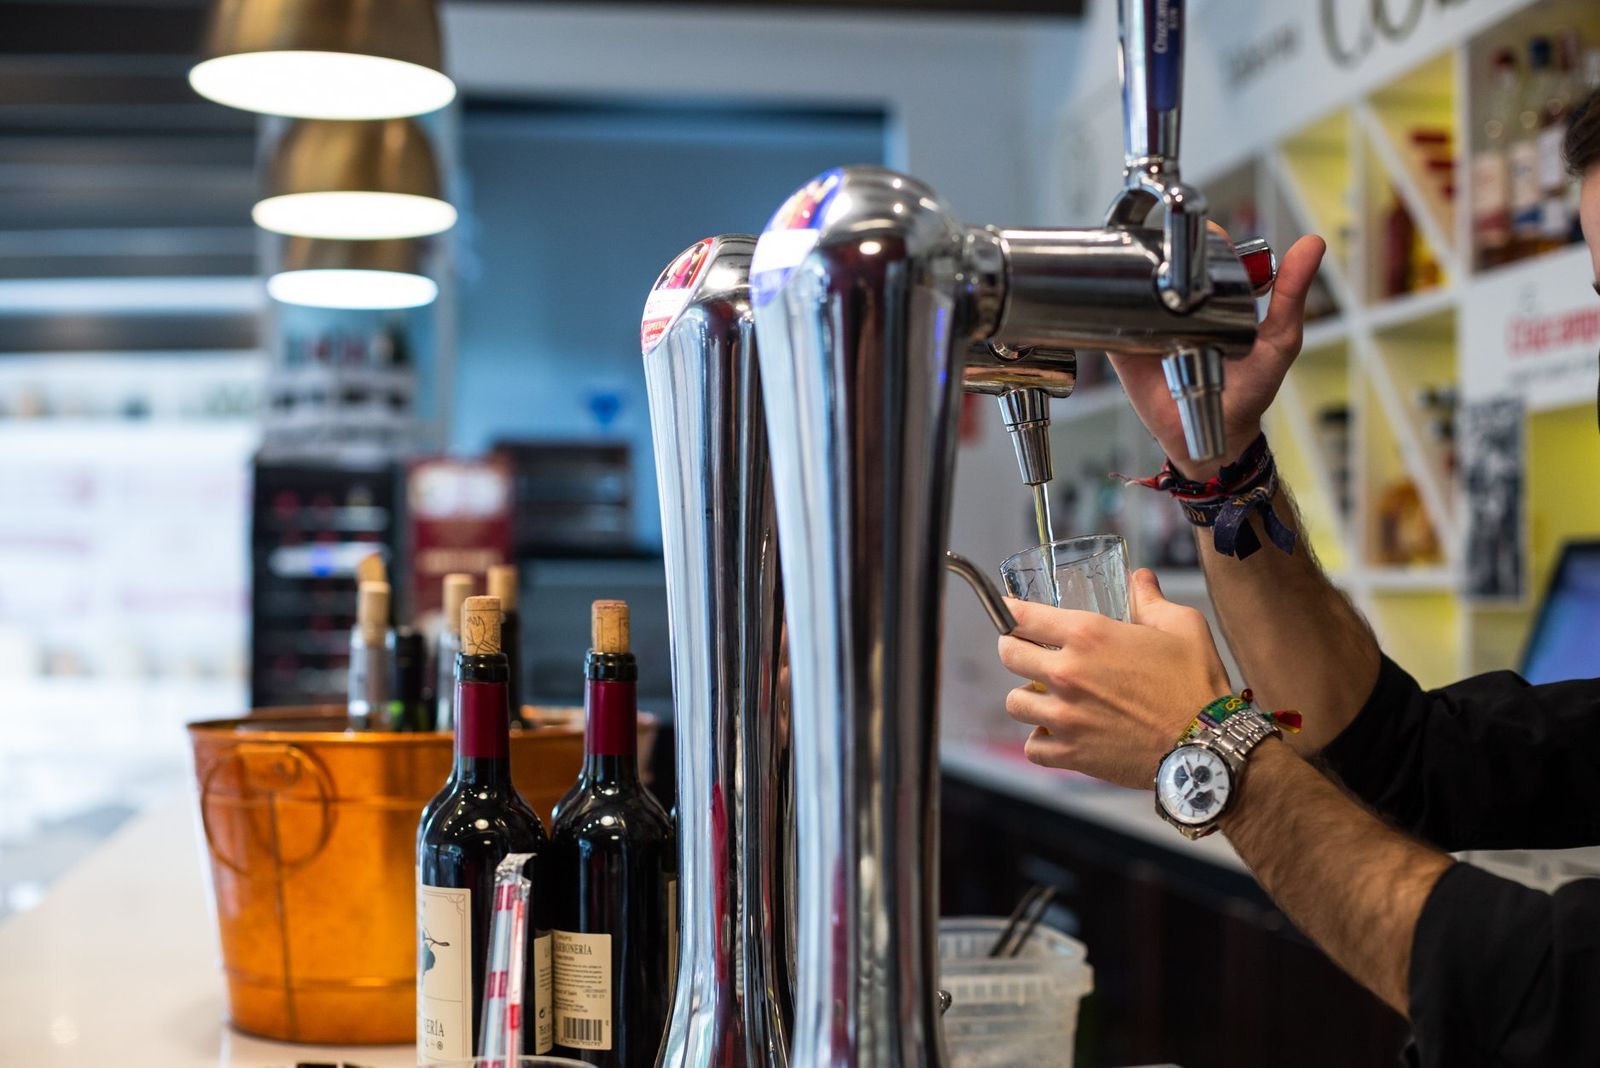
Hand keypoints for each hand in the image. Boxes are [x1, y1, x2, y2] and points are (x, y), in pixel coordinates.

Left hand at [996, 569, 1232, 789]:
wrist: (1207, 744)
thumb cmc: (1195, 684)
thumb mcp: (1181, 626)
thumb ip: (1150, 599)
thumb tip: (1139, 578)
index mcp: (1088, 636)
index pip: (1023, 617)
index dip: (1011, 612)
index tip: (1008, 611)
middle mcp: (1068, 673)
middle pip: (1009, 655)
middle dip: (1015, 649)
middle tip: (1028, 652)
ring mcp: (1065, 716)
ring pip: (1015, 702)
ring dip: (1028, 697)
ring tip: (1046, 696)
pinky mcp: (1071, 753)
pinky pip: (1032, 747)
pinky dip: (1041, 742)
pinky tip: (1056, 733)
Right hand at [1108, 232, 1326, 480]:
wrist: (1213, 436)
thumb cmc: (1250, 388)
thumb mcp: (1280, 338)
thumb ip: (1292, 293)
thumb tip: (1312, 243)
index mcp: (1213, 295)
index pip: (1202, 251)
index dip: (1203, 238)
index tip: (1209, 238)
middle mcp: (1177, 304)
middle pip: (1162, 260)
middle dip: (1162, 247)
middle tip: (1172, 254)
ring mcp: (1147, 324)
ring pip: (1129, 285)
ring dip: (1129, 270)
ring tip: (1141, 271)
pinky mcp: (1122, 348)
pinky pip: (1106, 321)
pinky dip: (1102, 307)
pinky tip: (1109, 296)